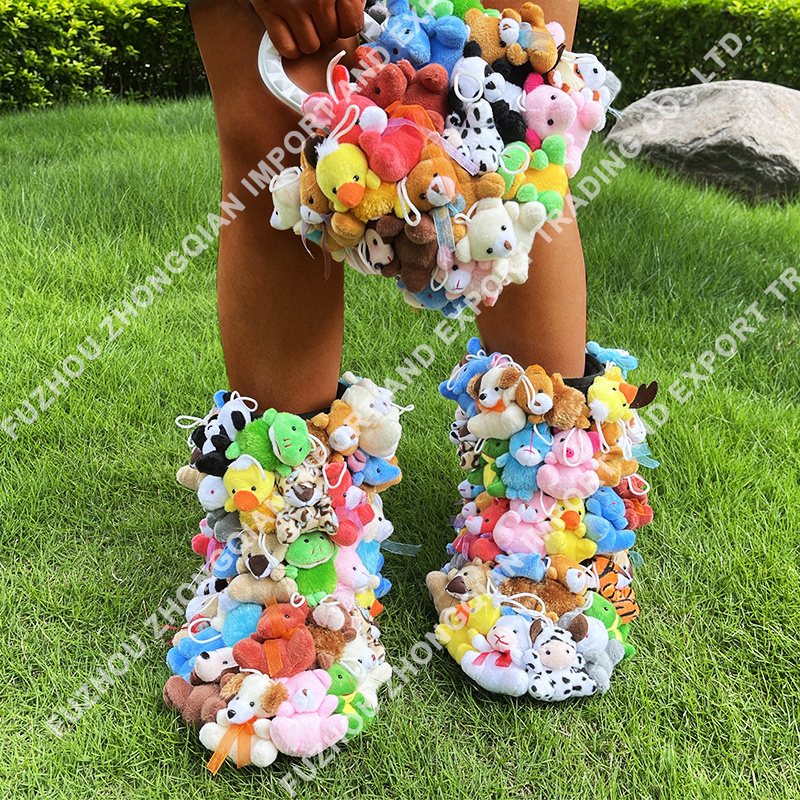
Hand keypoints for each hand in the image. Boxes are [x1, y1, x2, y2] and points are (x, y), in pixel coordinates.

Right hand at [249, 0, 363, 58]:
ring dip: (308, 38)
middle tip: (317, 14)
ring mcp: (291, 5)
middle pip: (330, 37)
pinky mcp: (269, 11)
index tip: (339, 16)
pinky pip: (287, 48)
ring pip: (310, 46)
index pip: (352, 26)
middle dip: (325, 29)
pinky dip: (291, 46)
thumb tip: (357, 11)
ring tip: (303, 20)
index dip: (346, 24)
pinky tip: (291, 31)